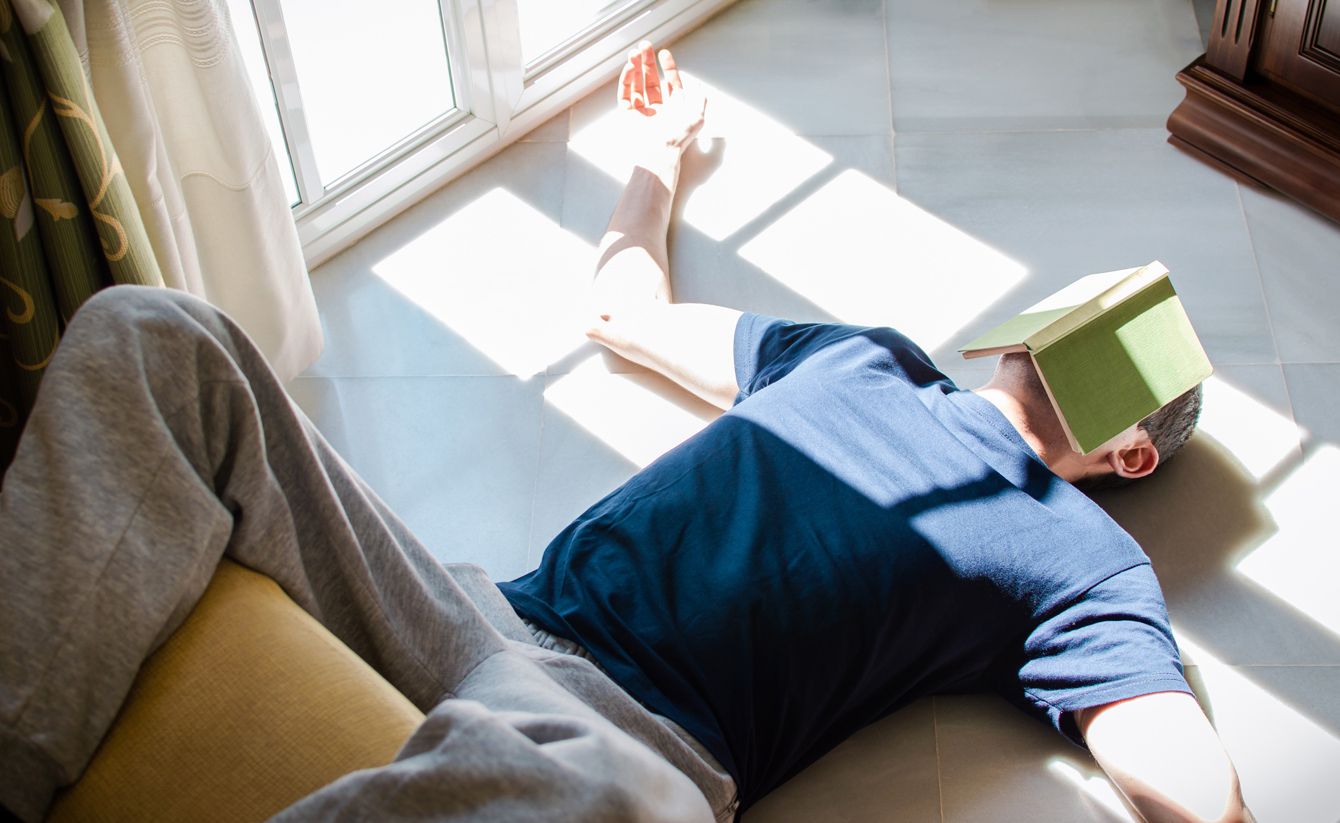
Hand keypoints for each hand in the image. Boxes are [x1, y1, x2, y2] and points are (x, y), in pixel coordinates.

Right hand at [617, 42, 706, 157]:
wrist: (660, 152)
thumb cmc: (678, 138)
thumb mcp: (697, 117)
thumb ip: (699, 99)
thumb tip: (698, 86)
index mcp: (674, 109)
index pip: (670, 82)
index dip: (668, 67)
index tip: (664, 53)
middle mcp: (658, 109)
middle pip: (651, 80)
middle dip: (648, 63)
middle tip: (644, 46)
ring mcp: (642, 112)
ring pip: (637, 85)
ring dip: (635, 68)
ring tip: (634, 53)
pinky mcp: (628, 115)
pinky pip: (625, 94)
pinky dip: (626, 80)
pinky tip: (629, 68)